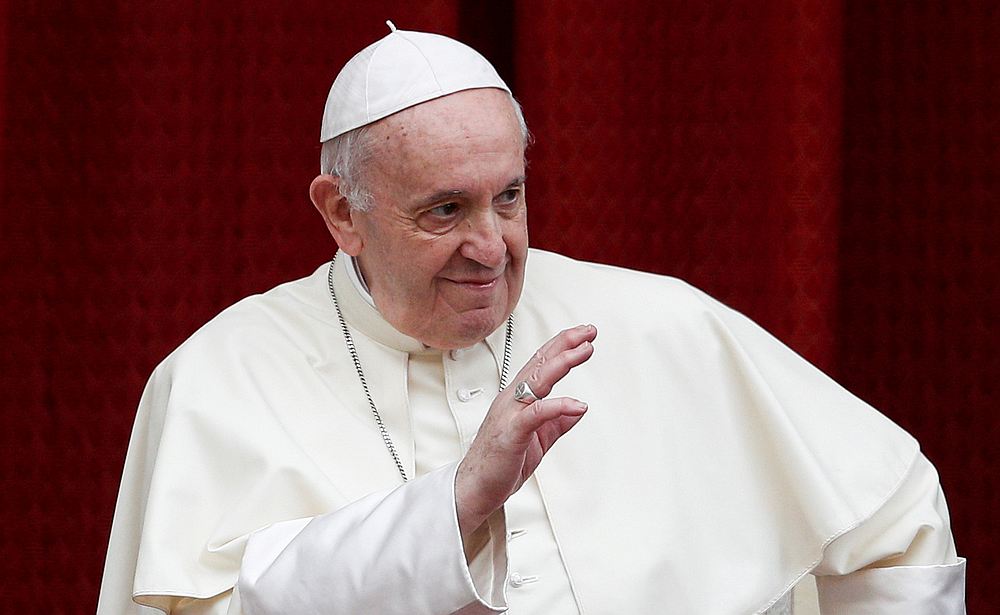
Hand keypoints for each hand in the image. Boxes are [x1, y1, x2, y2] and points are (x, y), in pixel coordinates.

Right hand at [455, 324, 596, 534]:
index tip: (584, 335)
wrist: (475, 488)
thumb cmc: (500, 462)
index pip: (541, 363)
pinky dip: (557, 406)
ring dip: (562, 363)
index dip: (562, 346)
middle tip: (589, 332)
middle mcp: (511, 399)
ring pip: (537, 380)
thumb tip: (579, 409)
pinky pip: (535, 414)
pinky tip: (576, 404)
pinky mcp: (511, 432)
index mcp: (517, 398)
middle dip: (565, 344)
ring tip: (584, 351)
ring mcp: (509, 414)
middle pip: (540, 363)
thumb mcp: (538, 438)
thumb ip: (557, 422)